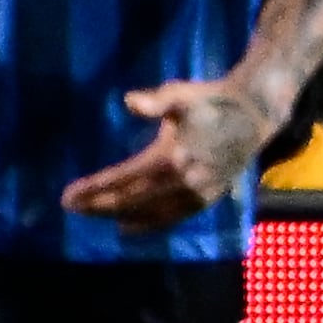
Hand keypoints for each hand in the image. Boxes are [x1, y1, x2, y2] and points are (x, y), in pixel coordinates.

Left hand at [63, 76, 268, 227]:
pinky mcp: (207, 200)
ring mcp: (195, 195)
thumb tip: (128, 102)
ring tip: (94, 215)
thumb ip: (155, 101)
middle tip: (72, 207)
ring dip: (117, 217)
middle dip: (97, 206)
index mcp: (170, 158)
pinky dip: (147, 225)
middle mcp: (180, 183)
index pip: (121, 180)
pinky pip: (170, 219)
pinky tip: (130, 227)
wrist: (254, 114)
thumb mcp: (182, 95)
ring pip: (148, 215)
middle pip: (129, 201)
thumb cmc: (213, 100)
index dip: (93, 189)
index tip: (68, 196)